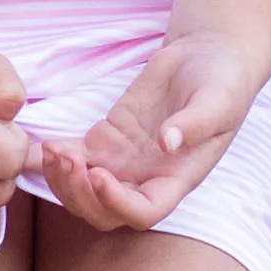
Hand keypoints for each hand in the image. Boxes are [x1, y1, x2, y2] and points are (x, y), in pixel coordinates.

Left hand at [42, 29, 262, 232]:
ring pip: (83, 192)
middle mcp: (147, 178)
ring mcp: (124, 160)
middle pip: (105, 213)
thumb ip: (196, 123)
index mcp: (177, 179)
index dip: (117, 203)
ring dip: (63, 181)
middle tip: (70, 161)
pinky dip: (57, 159)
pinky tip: (48, 144)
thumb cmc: (223, 82)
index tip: (99, 174)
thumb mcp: (218, 99)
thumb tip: (167, 142)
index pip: (143, 212)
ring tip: (54, 151)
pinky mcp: (107, 138)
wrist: (208, 57)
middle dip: (81, 196)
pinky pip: (76, 159)